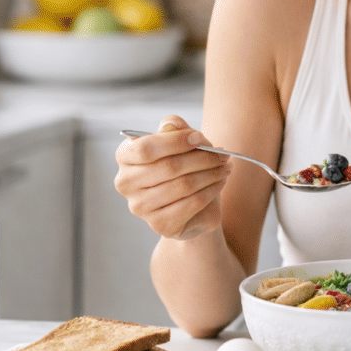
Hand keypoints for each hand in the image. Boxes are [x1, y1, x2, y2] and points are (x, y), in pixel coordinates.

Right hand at [114, 115, 233, 240]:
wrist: (192, 204)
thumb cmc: (183, 166)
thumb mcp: (181, 142)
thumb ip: (175, 129)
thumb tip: (172, 125)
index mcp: (125, 156)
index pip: (146, 148)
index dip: (175, 141)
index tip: (200, 138)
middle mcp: (125, 183)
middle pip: (168, 167)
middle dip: (202, 158)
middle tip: (223, 154)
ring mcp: (140, 207)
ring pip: (183, 185)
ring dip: (211, 174)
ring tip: (225, 167)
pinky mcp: (159, 225)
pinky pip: (192, 204)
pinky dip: (211, 190)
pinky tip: (221, 182)